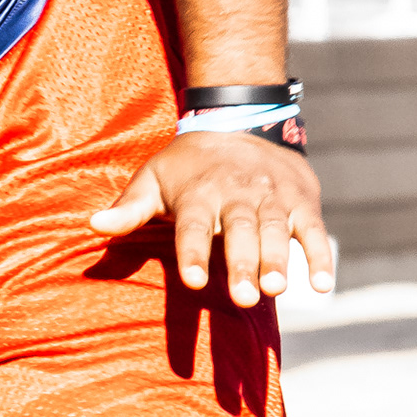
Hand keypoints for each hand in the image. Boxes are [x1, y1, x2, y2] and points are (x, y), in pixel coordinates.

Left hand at [90, 130, 332, 304]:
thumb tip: (93, 226)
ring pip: (277, 230)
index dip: (194, 252)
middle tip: (245, 297)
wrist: (242, 119)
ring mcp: (272, 197)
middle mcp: (237, 194)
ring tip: (277, 289)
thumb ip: (129, 208)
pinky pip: (313, 229)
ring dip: (278, 260)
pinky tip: (323, 285)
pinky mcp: (301, 201)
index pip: (193, 225)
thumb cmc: (188, 165)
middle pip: (239, 230)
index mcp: (198, 193)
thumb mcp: (154, 178)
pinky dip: (320, 256)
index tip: (194, 281)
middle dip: (243, 263)